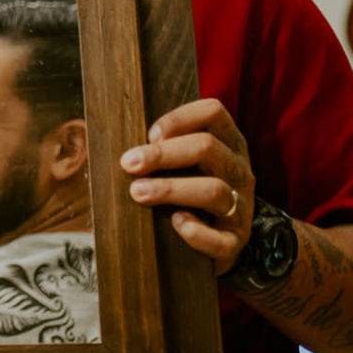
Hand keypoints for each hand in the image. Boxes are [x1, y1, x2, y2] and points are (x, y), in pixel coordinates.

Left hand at [120, 99, 254, 275]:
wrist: (214, 240)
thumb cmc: (187, 188)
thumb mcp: (182, 162)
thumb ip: (159, 146)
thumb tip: (109, 137)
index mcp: (227, 142)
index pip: (213, 112)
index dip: (179, 119)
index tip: (149, 134)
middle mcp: (238, 169)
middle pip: (208, 148)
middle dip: (163, 154)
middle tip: (128, 163)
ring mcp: (242, 205)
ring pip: (214, 190)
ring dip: (171, 189)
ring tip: (137, 192)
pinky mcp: (236, 240)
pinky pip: (221, 239)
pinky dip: (197, 232)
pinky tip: (176, 224)